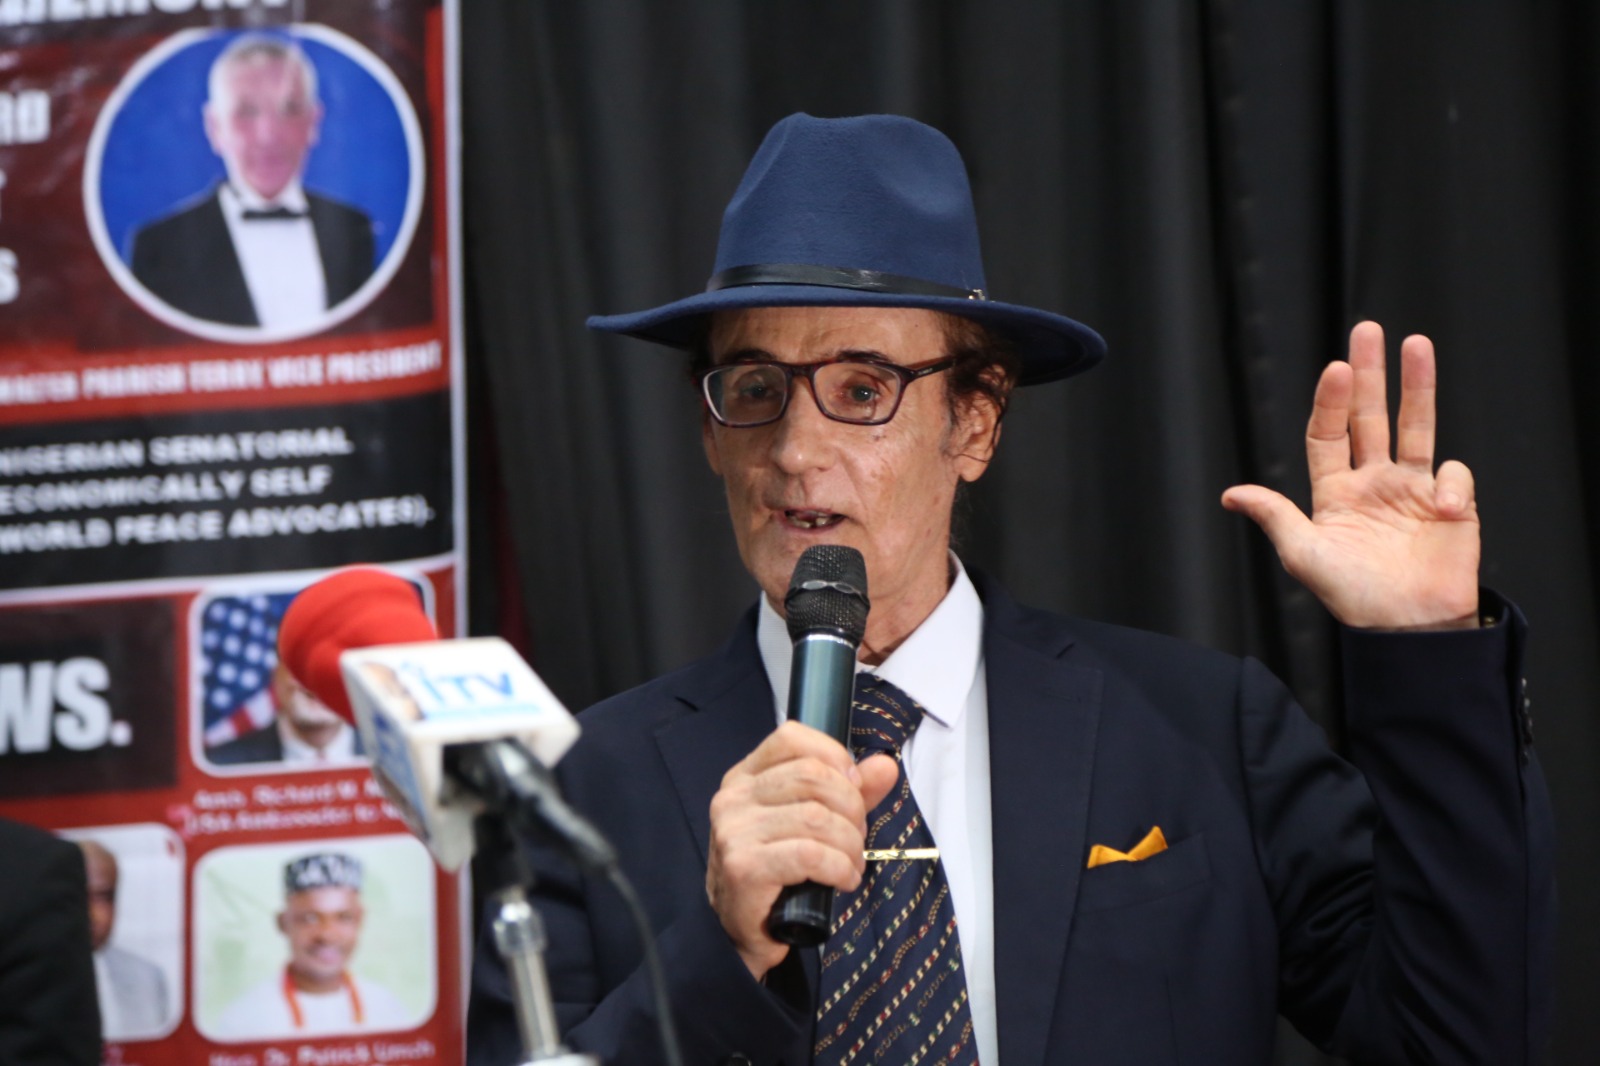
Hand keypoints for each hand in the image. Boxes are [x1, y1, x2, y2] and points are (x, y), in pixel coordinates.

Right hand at [706, 721, 898, 979]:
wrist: (743, 933)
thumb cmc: (779, 873)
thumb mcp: (814, 824)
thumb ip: (850, 792)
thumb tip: (885, 766)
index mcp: (745, 777)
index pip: (792, 737)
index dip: (834, 756)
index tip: (854, 786)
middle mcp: (733, 797)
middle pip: (813, 777)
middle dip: (852, 808)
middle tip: (856, 838)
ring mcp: (735, 831)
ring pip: (817, 817)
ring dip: (850, 845)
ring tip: (851, 864)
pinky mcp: (743, 867)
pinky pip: (810, 855)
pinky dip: (839, 868)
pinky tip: (843, 880)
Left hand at [1221, 321, 1479, 629]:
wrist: (1407, 628)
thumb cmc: (1352, 596)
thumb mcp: (1304, 555)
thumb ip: (1275, 516)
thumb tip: (1230, 494)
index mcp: (1335, 492)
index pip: (1329, 435)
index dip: (1331, 402)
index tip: (1337, 368)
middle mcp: (1374, 483)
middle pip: (1371, 416)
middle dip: (1370, 374)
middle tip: (1368, 330)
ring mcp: (1412, 490)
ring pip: (1416, 426)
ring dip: (1417, 386)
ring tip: (1417, 344)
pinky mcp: (1450, 503)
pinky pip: (1451, 473)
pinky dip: (1450, 483)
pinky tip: (1444, 511)